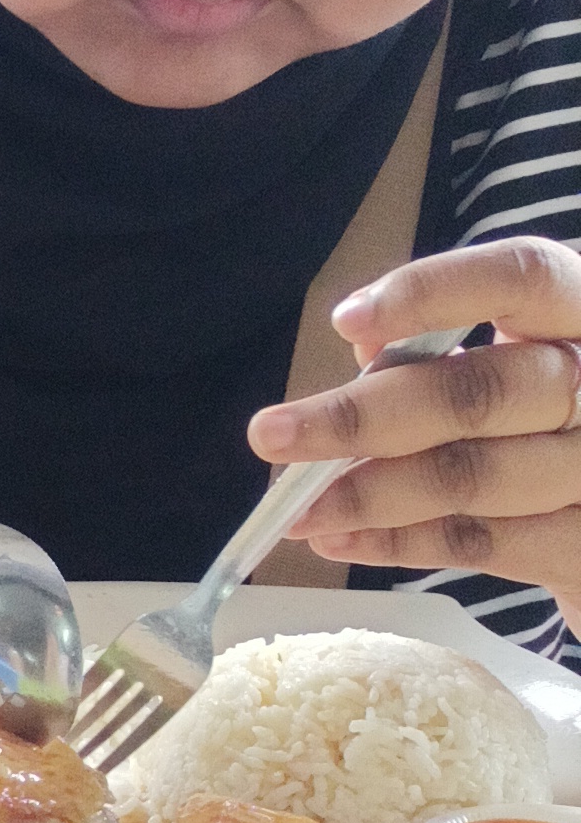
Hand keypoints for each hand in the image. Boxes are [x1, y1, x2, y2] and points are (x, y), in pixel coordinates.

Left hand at [252, 238, 580, 603]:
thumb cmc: (552, 422)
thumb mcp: (518, 365)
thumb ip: (447, 354)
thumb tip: (363, 353)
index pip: (523, 277)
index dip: (433, 292)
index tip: (343, 320)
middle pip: (480, 392)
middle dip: (361, 419)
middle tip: (271, 435)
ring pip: (472, 476)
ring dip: (368, 494)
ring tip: (298, 510)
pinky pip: (481, 544)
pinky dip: (399, 542)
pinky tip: (342, 539)